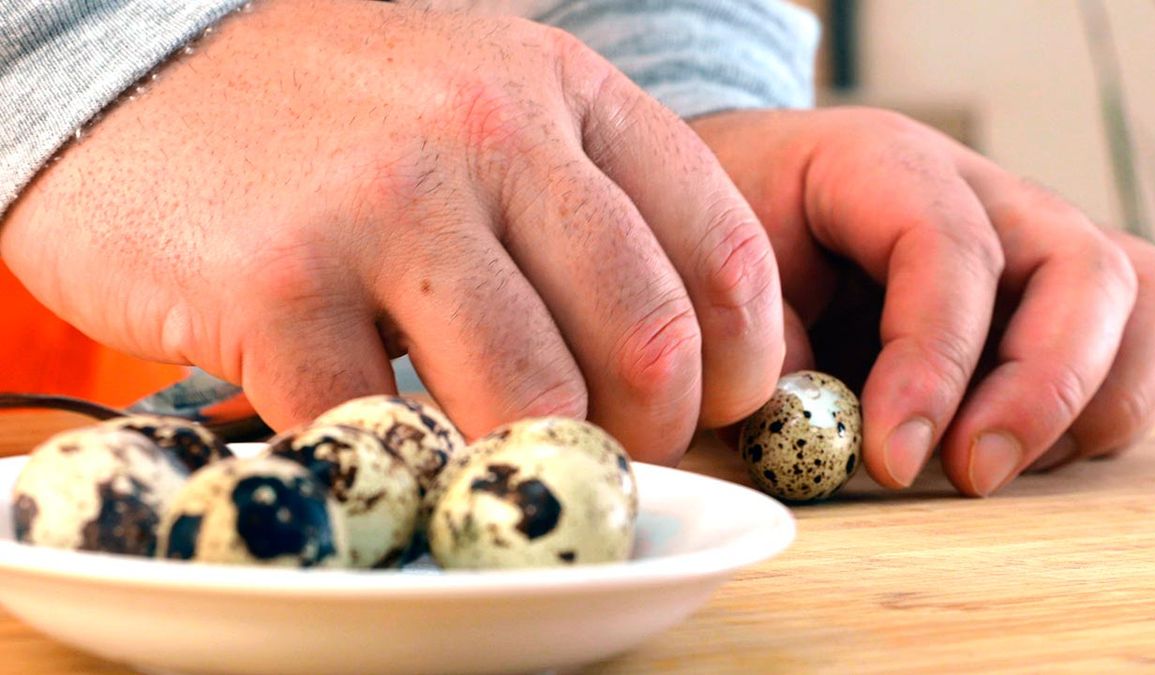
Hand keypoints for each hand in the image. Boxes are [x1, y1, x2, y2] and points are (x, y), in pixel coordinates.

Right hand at [0, 0, 784, 462]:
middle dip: (648, 432)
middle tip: (607, 452)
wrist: (132, 69)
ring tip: (492, 452)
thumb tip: (665, 359)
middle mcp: (488, 133)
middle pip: (645, 338)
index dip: (739, 358)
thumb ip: (579, 199)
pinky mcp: (280, 283)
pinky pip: (385, 430)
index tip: (711, 407)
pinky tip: (382, 436)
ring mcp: (384, 204)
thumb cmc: (330, 110)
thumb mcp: (482, 97)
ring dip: (526, 459)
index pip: (720, 246)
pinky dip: (398, 465)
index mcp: (561, 91)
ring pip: (531, 396)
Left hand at [691, 108, 1154, 495]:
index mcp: (883, 164)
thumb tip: (831, 429)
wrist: (753, 193)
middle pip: (1082, 269)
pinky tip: (1016, 447)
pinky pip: (1136, 336)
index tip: (889, 459)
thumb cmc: (737, 233)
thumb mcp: (720, 275)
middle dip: (1039, 391)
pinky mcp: (1052, 291)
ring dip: (1087, 403)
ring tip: (990, 464)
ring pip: (1137, 299)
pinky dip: (1102, 405)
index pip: (948, 247)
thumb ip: (763, 344)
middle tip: (968, 474)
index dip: (933, 362)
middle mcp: (980, 192)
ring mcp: (1028, 236)